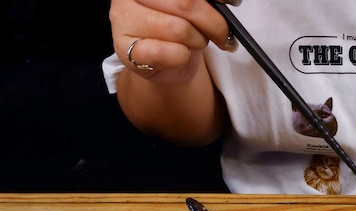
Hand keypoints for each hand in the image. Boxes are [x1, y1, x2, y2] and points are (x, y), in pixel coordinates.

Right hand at [109, 0, 233, 84]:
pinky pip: (170, 53)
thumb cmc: (177, 26)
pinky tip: (181, 55)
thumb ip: (203, 1)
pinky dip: (183, 57)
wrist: (163, 60)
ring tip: (197, 43)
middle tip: (224, 35)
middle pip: (186, 4)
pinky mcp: (126, 49)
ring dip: (198, 41)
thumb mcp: (191, 5)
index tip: (232, 3)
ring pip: (179, 29)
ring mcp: (123, 20)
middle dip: (214, 23)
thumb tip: (228, 1)